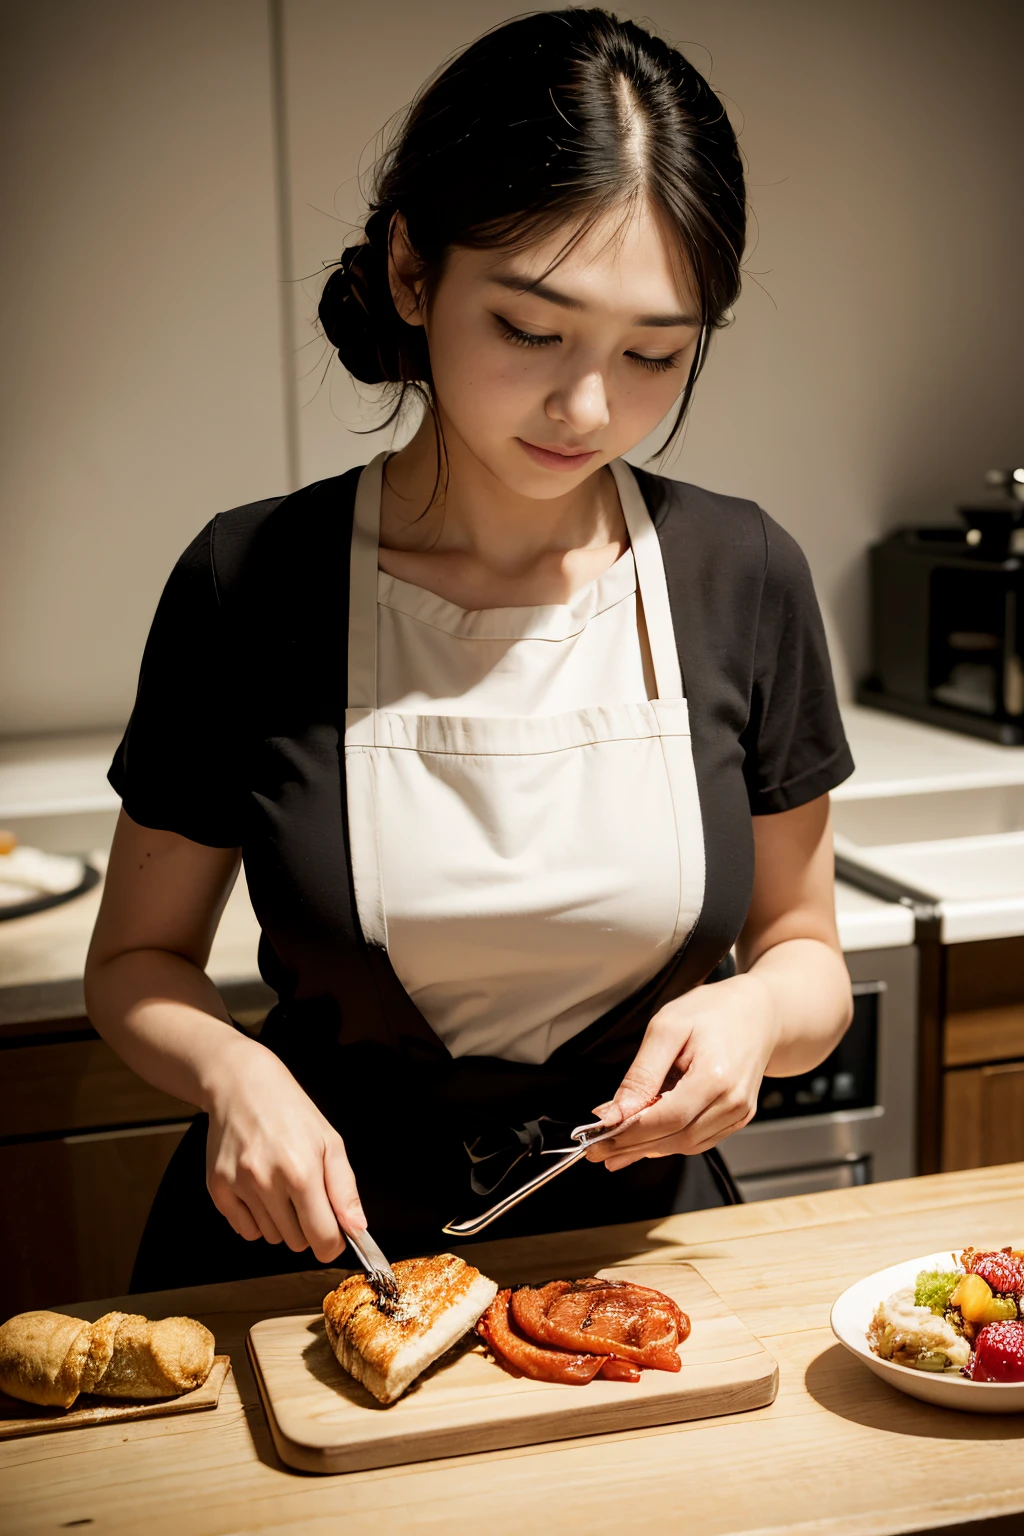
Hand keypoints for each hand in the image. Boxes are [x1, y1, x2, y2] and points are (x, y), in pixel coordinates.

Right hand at [202, 1037, 364, 1262]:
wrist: (242, 1085)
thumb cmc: (291, 1111)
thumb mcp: (330, 1142)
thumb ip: (345, 1189)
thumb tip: (356, 1228)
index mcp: (302, 1171)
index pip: (322, 1238)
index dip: (333, 1242)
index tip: (334, 1233)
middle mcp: (267, 1182)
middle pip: (296, 1242)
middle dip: (307, 1227)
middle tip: (306, 1196)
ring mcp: (239, 1186)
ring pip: (271, 1237)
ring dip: (282, 1222)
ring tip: (281, 1185)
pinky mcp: (217, 1188)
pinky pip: (244, 1229)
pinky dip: (256, 1219)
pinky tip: (260, 1190)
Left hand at [585, 974, 778, 1169]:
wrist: (759, 1012)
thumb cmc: (714, 1011)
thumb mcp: (667, 1028)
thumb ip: (642, 1074)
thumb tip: (616, 1111)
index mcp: (716, 1076)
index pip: (667, 1119)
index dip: (630, 1133)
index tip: (599, 1139)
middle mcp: (733, 1101)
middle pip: (676, 1139)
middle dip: (633, 1147)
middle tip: (598, 1150)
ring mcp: (739, 1112)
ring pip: (687, 1145)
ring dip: (649, 1149)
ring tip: (616, 1148)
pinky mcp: (738, 1117)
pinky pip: (700, 1139)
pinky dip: (671, 1142)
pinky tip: (647, 1139)